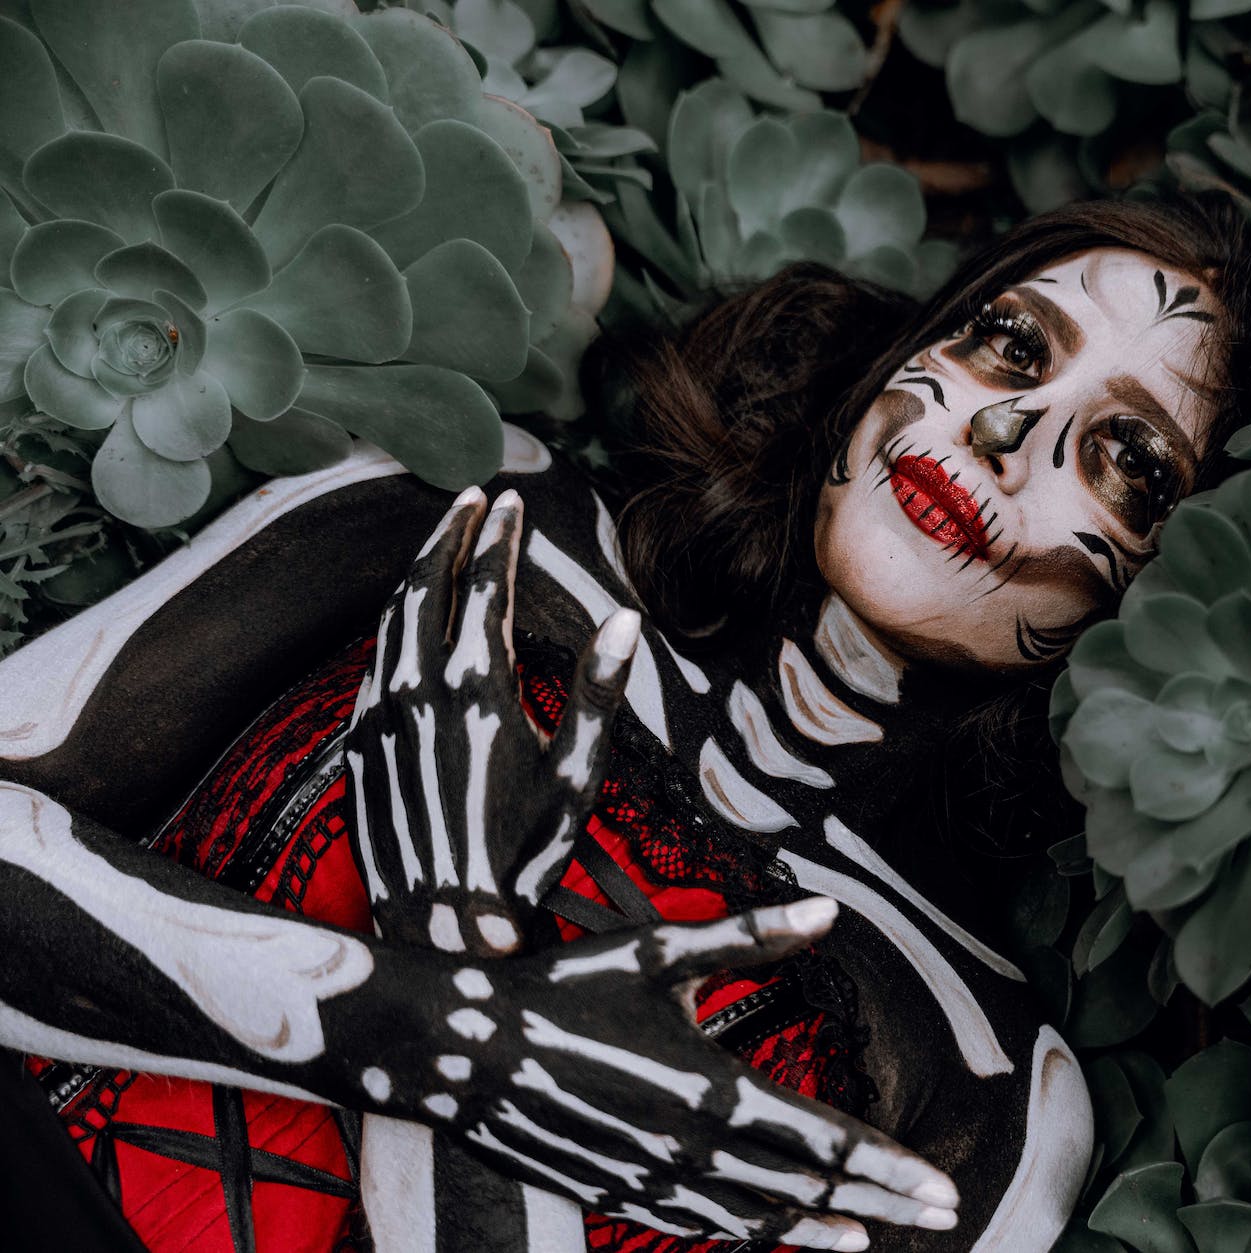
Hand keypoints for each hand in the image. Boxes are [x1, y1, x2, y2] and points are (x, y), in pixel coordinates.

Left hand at [343, 486, 636, 954]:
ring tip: (440, 539)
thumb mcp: (577, 777)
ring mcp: (380, 716)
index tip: (512, 502)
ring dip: (417, 570)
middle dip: (450, 534)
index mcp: (477, 692)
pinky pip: (372, 661)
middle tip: (473, 498)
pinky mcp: (360, 744)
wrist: (442, 927)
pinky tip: (407, 619)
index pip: (484, 588)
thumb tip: (625, 620)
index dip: (499, 539)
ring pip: (391, 618)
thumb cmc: (522, 858)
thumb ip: (598, 694)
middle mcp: (418, 692)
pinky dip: (393, 621)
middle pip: (426, 586)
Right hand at [382, 897, 958, 1249]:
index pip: (827, 1141)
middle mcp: (693, 1149)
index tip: (942, 1185)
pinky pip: (703, 1227)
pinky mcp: (620, 1195)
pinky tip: (777, 1231)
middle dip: (881, 1202)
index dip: (890, 1166)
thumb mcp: (660, 954)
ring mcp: (655, 1183)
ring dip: (821, 1229)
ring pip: (759, 1220)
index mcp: (714, 1088)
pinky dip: (753, 1234)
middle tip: (941, 1215)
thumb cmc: (561, 990)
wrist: (457, 1049)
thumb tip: (828, 911)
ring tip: (870, 1236)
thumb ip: (750, 938)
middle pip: (808, 1189)